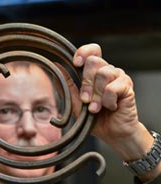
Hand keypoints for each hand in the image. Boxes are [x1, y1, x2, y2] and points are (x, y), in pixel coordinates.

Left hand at [72, 44, 153, 162]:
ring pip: (104, 73)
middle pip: (94, 61)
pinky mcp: (127, 87)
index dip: (84, 52)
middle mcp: (107, 71)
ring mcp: (119, 77)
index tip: (76, 64)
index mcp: (95, 72)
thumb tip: (56, 66)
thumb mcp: (75, 102)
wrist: (112, 133)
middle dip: (86, 83)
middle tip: (86, 100)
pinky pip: (113, 87)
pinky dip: (107, 100)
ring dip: (96, 95)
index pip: (92, 50)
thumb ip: (67, 84)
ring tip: (95, 108)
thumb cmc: (94, 117)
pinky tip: (110, 107)